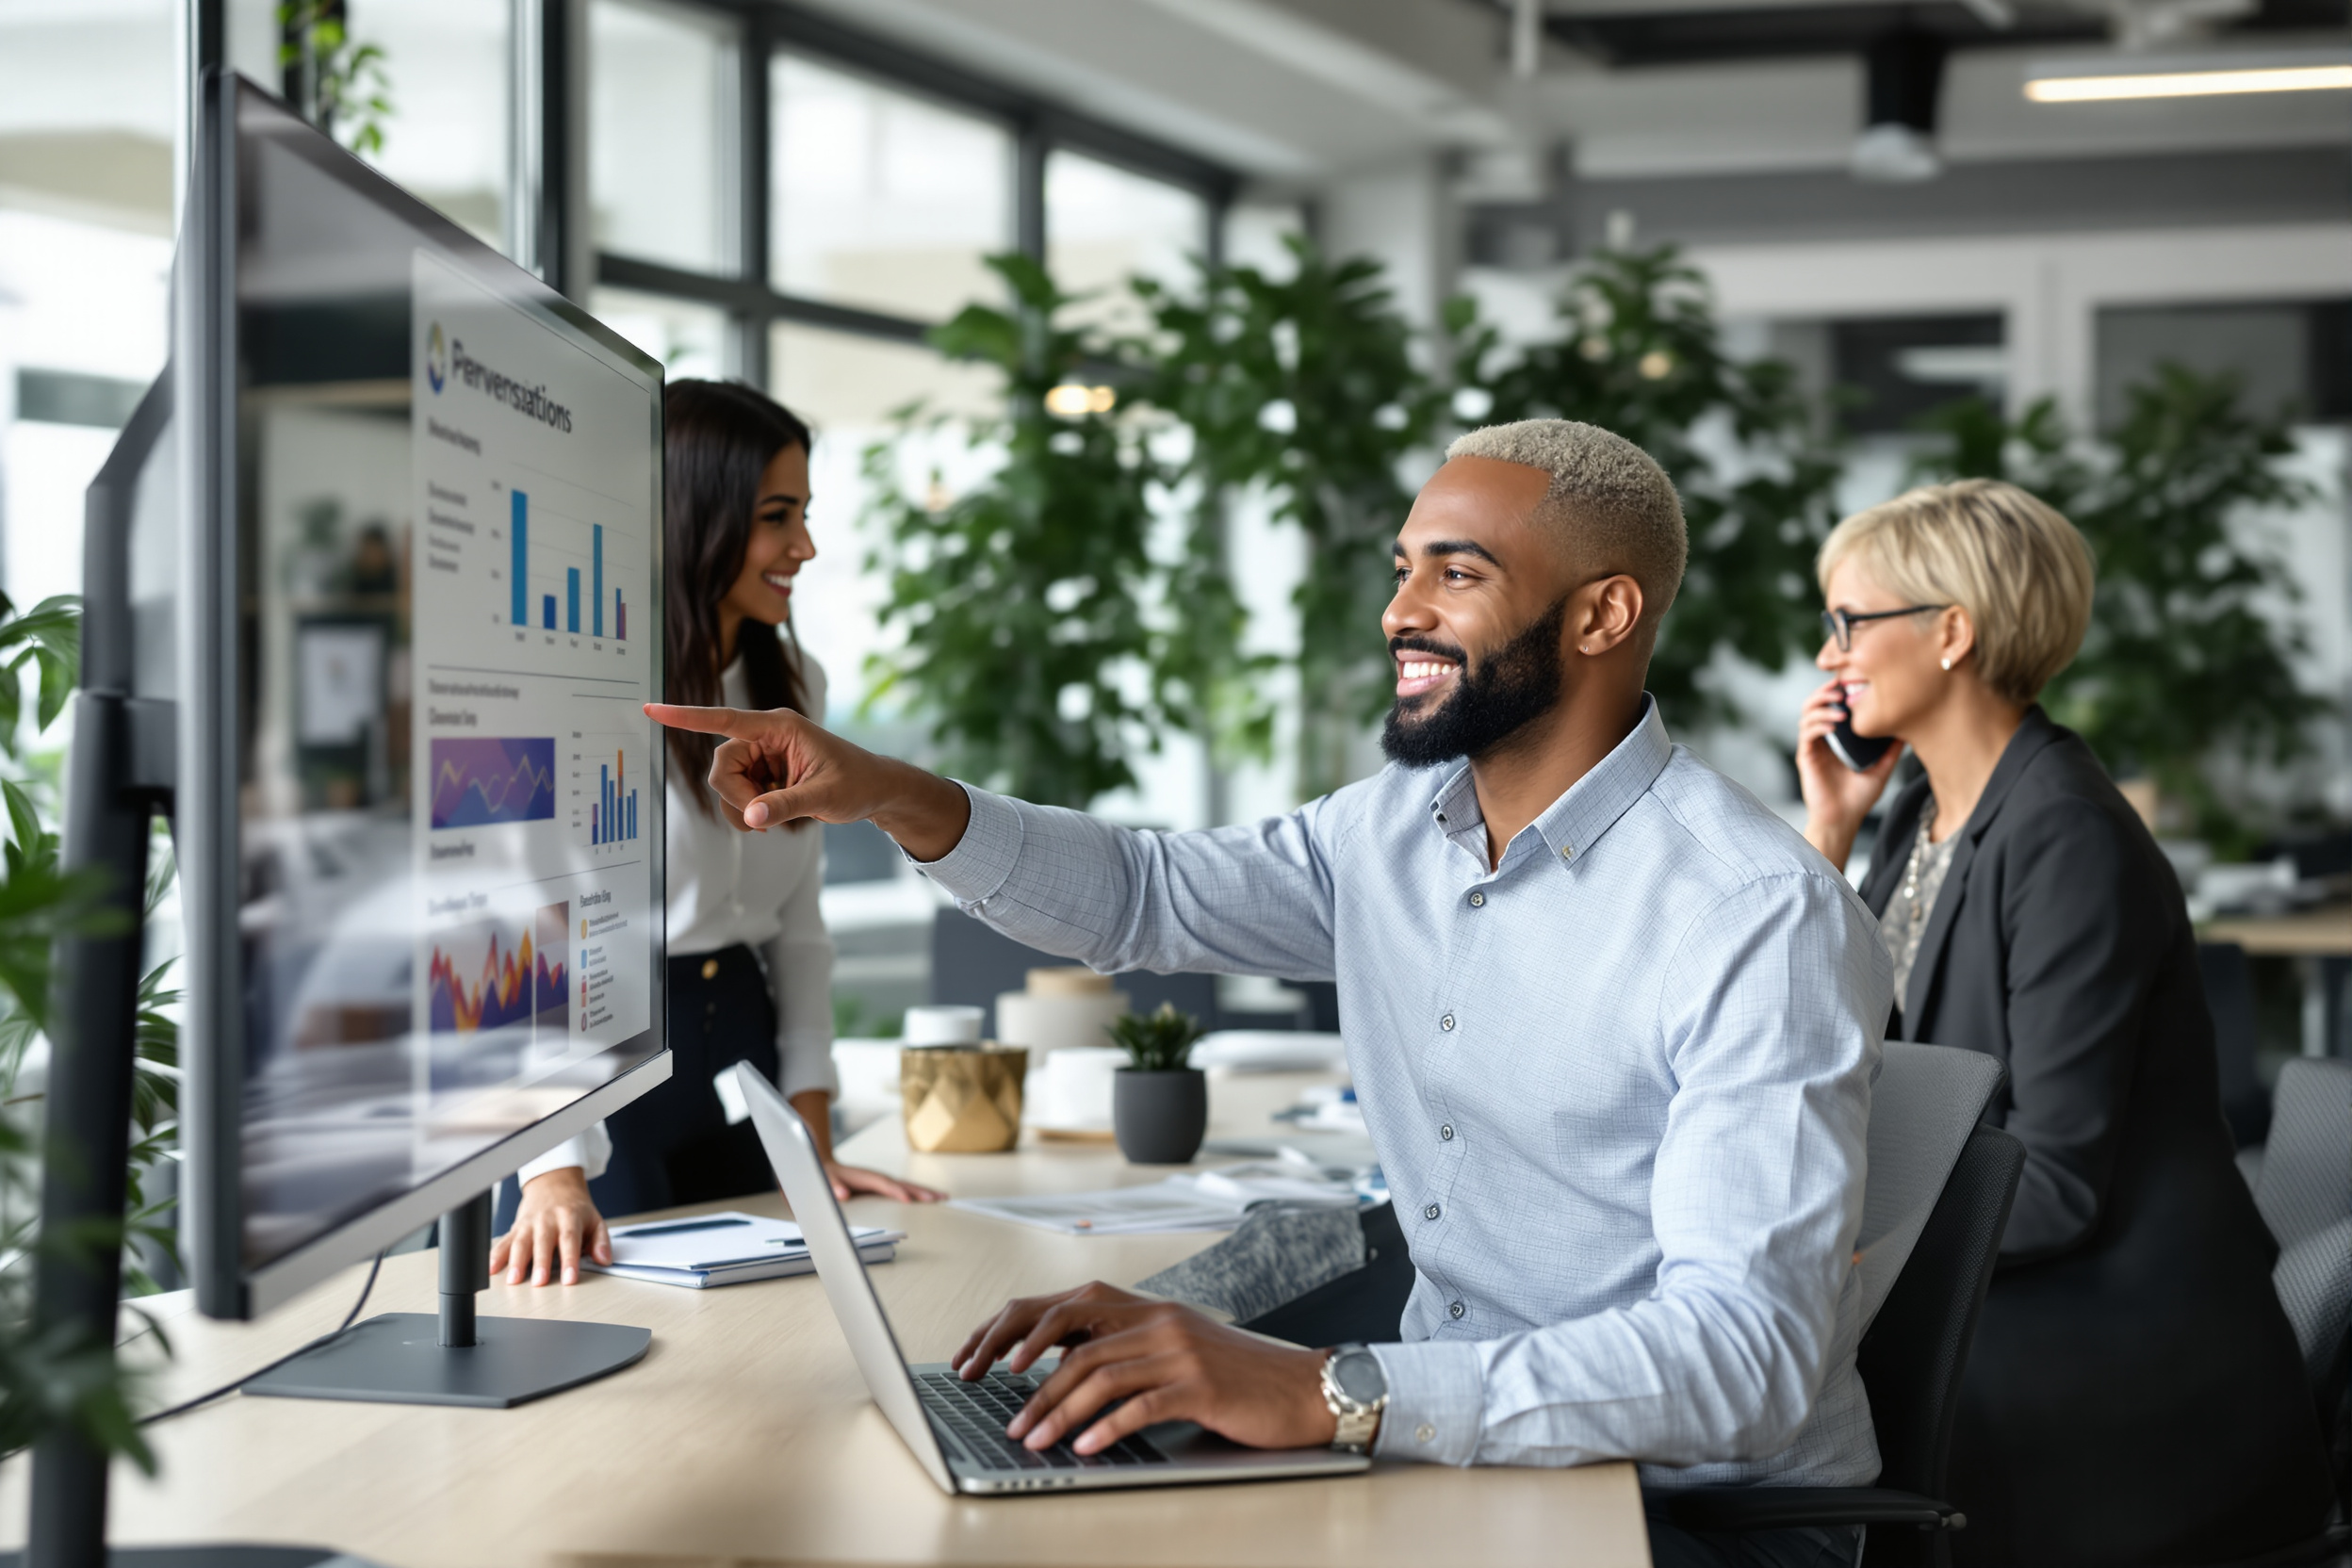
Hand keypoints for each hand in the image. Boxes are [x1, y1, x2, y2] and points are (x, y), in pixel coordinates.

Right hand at [490, 1167, 609, 1285]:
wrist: (554, 1184)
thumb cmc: (575, 1208)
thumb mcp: (595, 1220)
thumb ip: (601, 1241)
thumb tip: (604, 1259)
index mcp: (569, 1217)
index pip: (570, 1239)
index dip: (569, 1260)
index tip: (569, 1278)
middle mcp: (547, 1219)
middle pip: (543, 1242)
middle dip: (540, 1263)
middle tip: (540, 1282)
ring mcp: (529, 1223)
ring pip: (520, 1242)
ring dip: (516, 1261)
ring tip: (514, 1280)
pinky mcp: (515, 1228)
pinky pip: (503, 1241)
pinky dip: (495, 1255)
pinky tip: (491, 1269)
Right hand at [644, 703, 970, 860]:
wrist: (874, 790)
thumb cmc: (856, 783)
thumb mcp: (824, 797)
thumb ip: (785, 806)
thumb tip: (750, 817)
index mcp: (780, 727)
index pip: (726, 719)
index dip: (687, 717)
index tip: (652, 710)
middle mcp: (766, 737)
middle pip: (722, 766)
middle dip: (737, 796)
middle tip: (764, 816)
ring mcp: (763, 756)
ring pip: (725, 785)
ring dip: (742, 808)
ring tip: (774, 819)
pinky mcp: (762, 774)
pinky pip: (736, 796)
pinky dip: (748, 813)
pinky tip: (773, 816)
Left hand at [826, 1160, 943, 1203]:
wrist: (829, 1168)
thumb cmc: (828, 1177)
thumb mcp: (826, 1180)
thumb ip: (834, 1186)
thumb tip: (842, 1194)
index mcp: (867, 1178)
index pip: (885, 1185)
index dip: (897, 1192)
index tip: (908, 1200)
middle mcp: (880, 1178)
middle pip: (904, 1184)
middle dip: (920, 1191)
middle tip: (937, 1199)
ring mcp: (885, 1181)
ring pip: (909, 1186)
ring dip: (926, 1192)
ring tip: (944, 1198)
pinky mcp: (886, 1187)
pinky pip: (905, 1190)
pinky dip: (919, 1194)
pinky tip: (930, 1198)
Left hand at [951, 1281, 1337, 1455]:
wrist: (1303, 1386)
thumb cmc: (1239, 1377)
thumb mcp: (1177, 1350)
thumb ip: (1126, 1351)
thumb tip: (1063, 1374)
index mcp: (1147, 1310)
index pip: (1065, 1306)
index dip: (1016, 1329)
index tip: (979, 1357)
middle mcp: (1158, 1321)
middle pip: (1070, 1337)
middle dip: (1022, 1374)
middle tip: (999, 1410)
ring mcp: (1179, 1350)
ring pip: (1097, 1374)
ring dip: (1056, 1411)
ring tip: (1032, 1439)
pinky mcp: (1200, 1385)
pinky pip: (1140, 1404)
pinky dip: (1105, 1427)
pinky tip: (1085, 1447)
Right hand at [1796, 676, 1902, 869]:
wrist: (1844, 819)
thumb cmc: (1859, 796)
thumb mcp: (1883, 767)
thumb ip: (1892, 748)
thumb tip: (1909, 727)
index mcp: (1838, 737)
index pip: (1833, 705)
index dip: (1838, 690)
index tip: (1854, 681)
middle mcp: (1823, 738)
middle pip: (1815, 704)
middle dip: (1826, 691)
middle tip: (1841, 686)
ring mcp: (1813, 746)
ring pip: (1807, 714)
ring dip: (1821, 705)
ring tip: (1839, 705)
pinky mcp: (1806, 757)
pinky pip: (1806, 734)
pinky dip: (1818, 724)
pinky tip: (1833, 725)